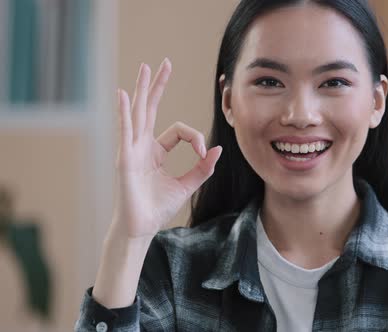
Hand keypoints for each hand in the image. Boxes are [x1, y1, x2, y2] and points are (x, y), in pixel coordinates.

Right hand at [112, 58, 221, 239]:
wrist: (141, 227)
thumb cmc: (158, 207)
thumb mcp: (187, 185)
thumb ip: (202, 168)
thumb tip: (218, 150)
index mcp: (155, 151)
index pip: (178, 130)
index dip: (195, 137)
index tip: (203, 152)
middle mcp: (142, 145)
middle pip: (150, 108)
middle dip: (158, 85)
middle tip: (164, 63)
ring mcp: (131, 150)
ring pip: (138, 113)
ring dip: (142, 89)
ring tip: (145, 68)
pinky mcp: (125, 158)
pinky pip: (125, 131)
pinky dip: (124, 113)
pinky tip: (123, 95)